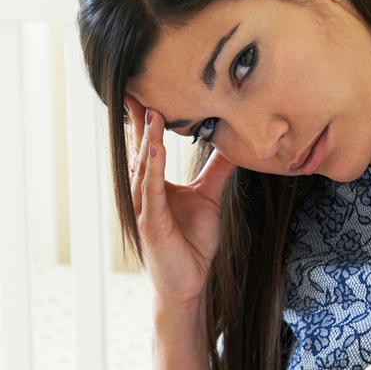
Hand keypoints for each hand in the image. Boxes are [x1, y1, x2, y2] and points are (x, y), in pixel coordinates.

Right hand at [125, 95, 235, 305]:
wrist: (188, 282)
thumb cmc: (191, 242)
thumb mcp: (209, 197)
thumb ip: (217, 170)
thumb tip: (233, 145)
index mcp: (155, 183)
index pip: (149, 143)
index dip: (147, 117)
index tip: (145, 87)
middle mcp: (144, 191)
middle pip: (140, 149)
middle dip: (139, 119)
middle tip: (137, 86)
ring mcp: (144, 207)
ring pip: (143, 167)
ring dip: (148, 140)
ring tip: (153, 112)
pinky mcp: (150, 224)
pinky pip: (150, 192)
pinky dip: (151, 170)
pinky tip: (153, 150)